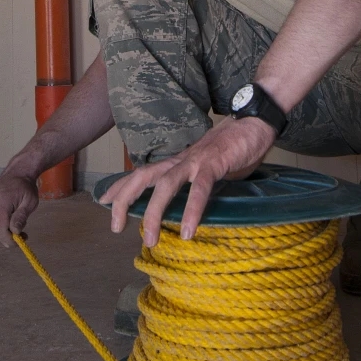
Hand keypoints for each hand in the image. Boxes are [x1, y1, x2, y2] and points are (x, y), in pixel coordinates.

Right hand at [0, 173, 38, 247]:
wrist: (16, 174)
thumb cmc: (25, 188)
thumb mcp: (29, 201)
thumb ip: (21, 217)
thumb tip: (15, 232)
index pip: (0, 232)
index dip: (11, 241)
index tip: (22, 239)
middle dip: (7, 239)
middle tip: (21, 234)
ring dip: (1, 236)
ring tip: (15, 228)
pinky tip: (6, 224)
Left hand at [99, 116, 275, 246]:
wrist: (256, 121)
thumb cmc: (235, 146)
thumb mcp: (209, 168)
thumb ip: (197, 183)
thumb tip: (193, 206)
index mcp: (178, 161)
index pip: (143, 172)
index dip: (122, 185)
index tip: (104, 201)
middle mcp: (181, 160)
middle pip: (143, 177)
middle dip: (125, 200)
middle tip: (115, 227)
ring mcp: (196, 161)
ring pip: (166, 185)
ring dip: (155, 213)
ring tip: (150, 240)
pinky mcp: (214, 164)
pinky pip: (199, 189)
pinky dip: (192, 211)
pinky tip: (188, 231)